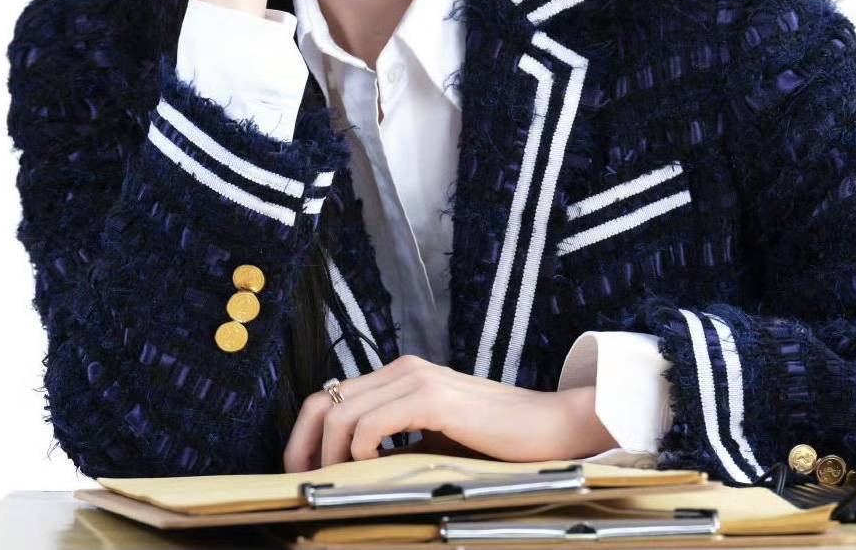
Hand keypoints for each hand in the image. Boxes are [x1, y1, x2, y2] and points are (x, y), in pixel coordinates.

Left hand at [281, 354, 616, 470]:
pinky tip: (373, 470)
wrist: (552, 428)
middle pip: (323, 400)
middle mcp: (402, 370)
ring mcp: (417, 379)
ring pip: (341, 411)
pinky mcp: (433, 397)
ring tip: (337, 486)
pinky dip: (360, 449)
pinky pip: (372, 422)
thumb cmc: (498, 442)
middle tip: (304, 485)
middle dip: (303, 447)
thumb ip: (399, 442)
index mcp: (400, 378)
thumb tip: (353, 472)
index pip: (331, 398)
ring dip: (330, 455)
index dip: (306, 437)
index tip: (303, 477)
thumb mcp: (436, 440)